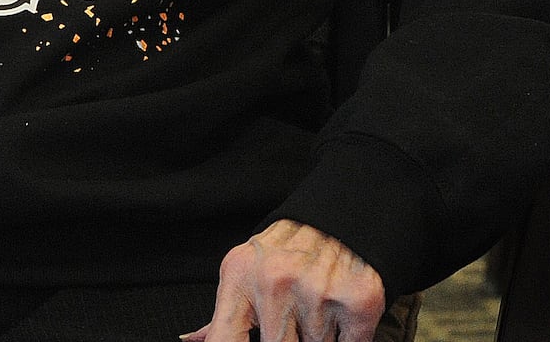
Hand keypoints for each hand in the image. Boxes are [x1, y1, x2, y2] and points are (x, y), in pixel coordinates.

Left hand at [185, 221, 383, 341]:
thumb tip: (193, 340)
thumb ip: (223, 316)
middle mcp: (275, 284)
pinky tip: (337, 311)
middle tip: (291, 318)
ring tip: (314, 307)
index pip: (225, 340)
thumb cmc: (283, 253)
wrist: (335, 220)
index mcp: (240, 278)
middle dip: (285, 338)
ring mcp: (316, 293)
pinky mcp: (356, 302)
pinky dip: (345, 338)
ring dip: (316, 336)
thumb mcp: (243, 272)